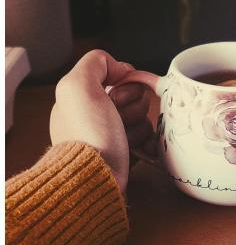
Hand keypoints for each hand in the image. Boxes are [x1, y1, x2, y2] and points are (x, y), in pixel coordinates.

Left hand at [50, 50, 156, 192]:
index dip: (124, 84)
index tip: (114, 97)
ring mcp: (112, 137)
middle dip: (132, 107)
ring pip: (143, 119)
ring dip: (139, 128)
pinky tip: (140, 150)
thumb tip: (120, 68)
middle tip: (118, 121)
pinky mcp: (126, 156)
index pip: (119, 78)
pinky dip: (148, 144)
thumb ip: (95, 62)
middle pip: (134, 98)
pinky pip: (149, 141)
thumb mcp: (78, 86)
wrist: (95, 181)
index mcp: (83, 99)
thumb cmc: (87, 136)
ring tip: (124, 141)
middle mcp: (96, 117)